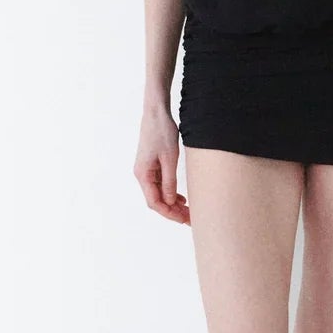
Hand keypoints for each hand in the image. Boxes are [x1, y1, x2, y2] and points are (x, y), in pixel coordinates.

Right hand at [134, 108, 189, 223]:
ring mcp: (146, 170)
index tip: (184, 220)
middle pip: (156, 200)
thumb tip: (171, 202)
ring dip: (173, 204)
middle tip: (190, 219)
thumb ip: (170, 181)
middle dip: (173, 211)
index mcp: (143, 174)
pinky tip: (182, 198)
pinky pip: (160, 185)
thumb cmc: (162, 132)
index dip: (169, 213)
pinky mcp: (152, 165)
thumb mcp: (169, 158)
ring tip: (188, 211)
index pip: (154, 202)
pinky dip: (171, 193)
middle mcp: (142, 175)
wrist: (156, 113)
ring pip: (159, 194)